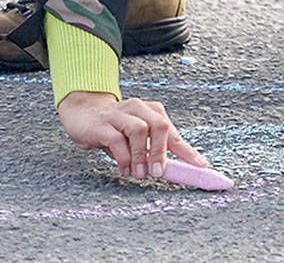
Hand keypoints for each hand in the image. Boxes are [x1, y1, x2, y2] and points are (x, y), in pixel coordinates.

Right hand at [57, 91, 207, 178]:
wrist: (82, 113)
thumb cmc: (114, 128)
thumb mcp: (136, 138)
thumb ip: (152, 150)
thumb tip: (169, 170)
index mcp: (152, 111)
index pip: (172, 132)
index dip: (188, 150)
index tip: (201, 165)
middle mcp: (138, 108)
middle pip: (159, 125)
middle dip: (161, 152)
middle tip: (158, 173)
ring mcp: (120, 114)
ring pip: (139, 130)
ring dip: (142, 155)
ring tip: (140, 174)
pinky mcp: (102, 124)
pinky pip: (116, 140)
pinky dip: (124, 157)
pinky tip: (125, 169)